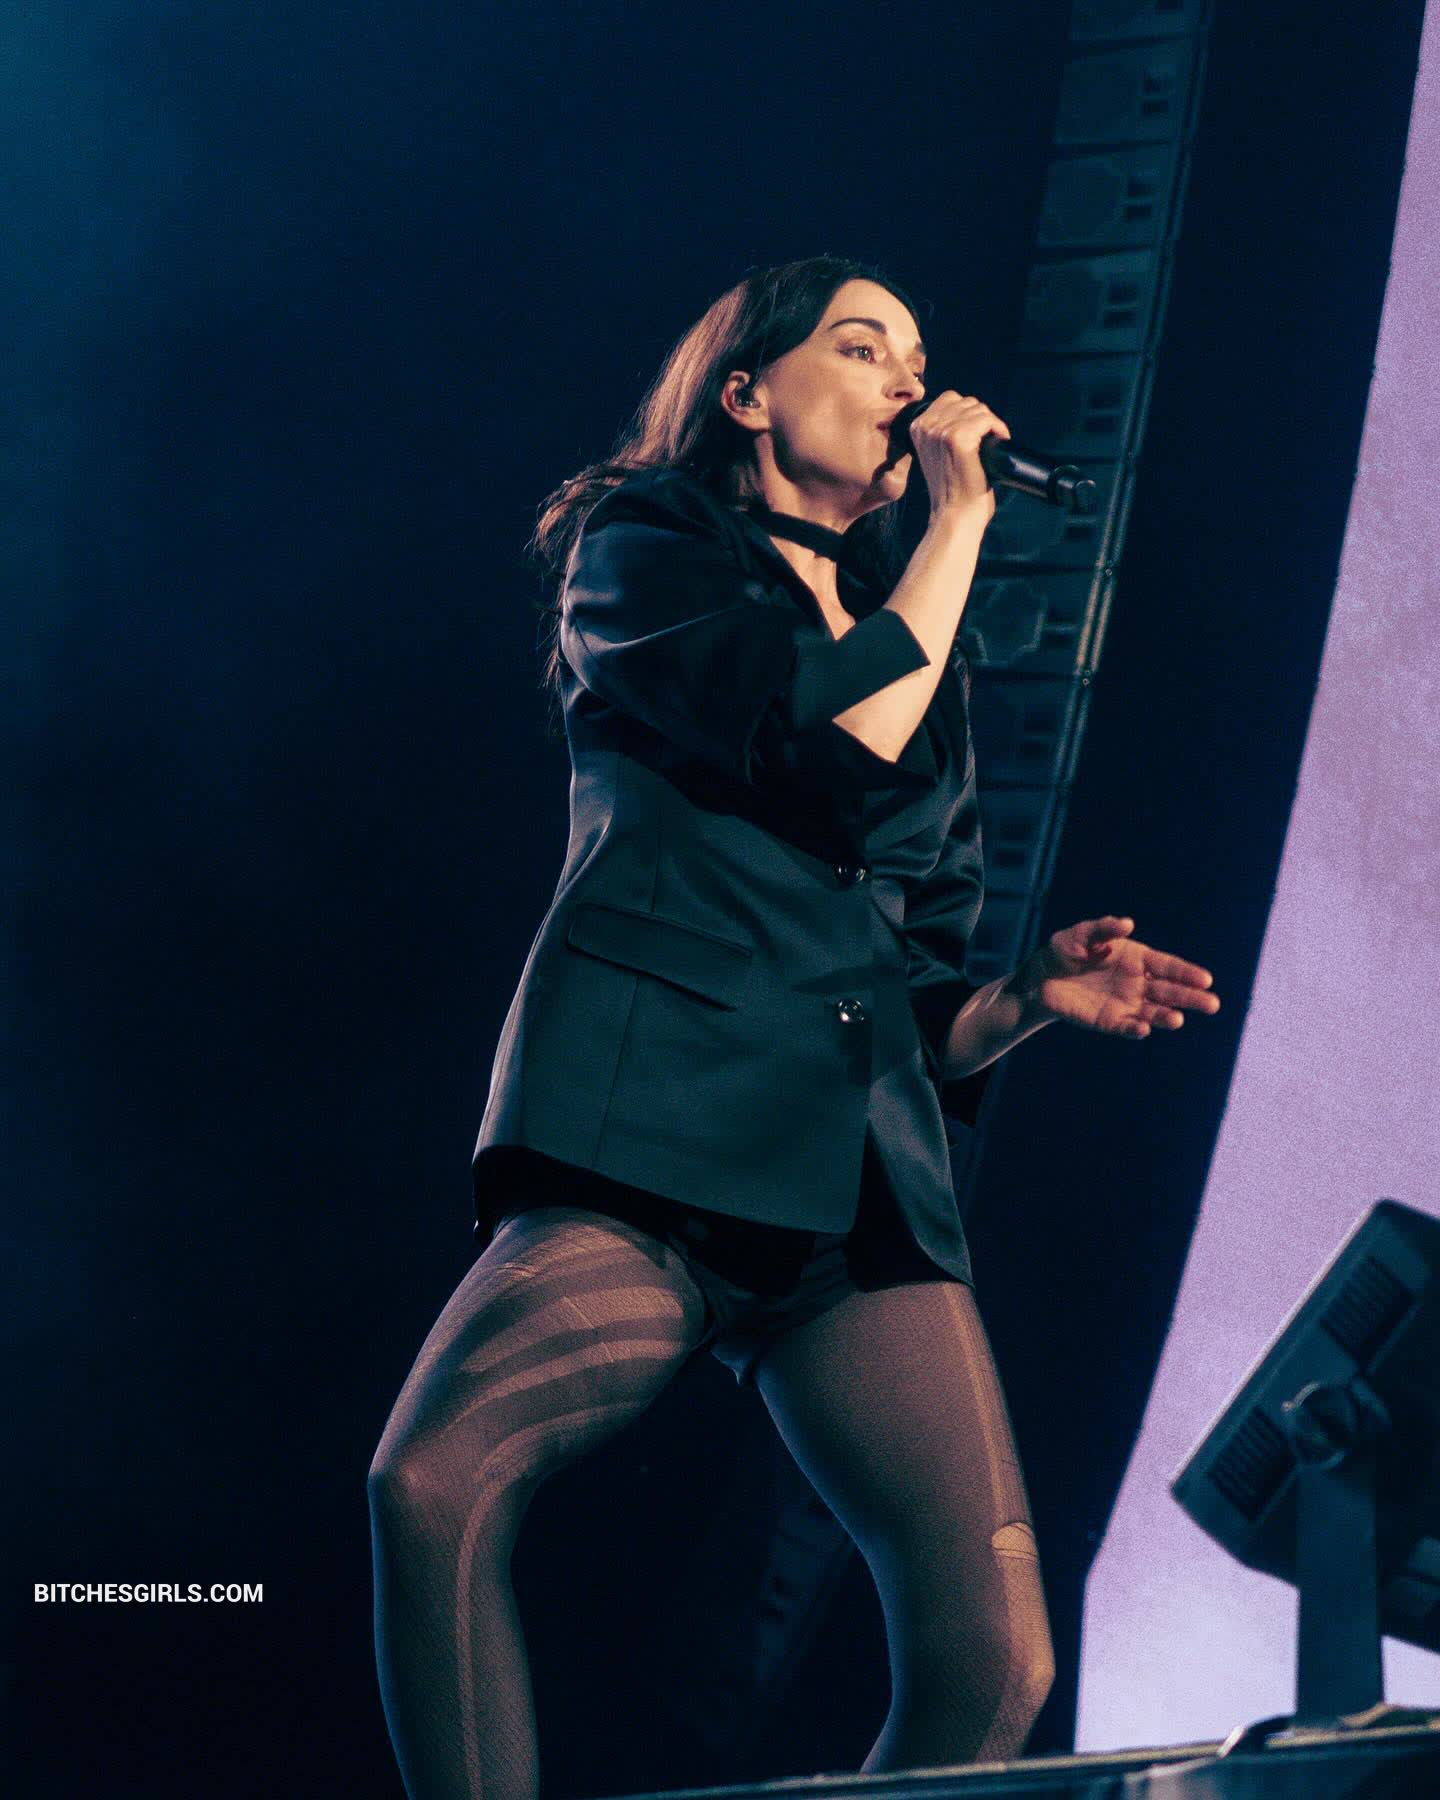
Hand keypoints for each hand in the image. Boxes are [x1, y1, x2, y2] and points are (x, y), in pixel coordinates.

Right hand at [907, 391, 1010, 522]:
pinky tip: (998, 443)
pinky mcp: (957, 438)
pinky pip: (987, 419)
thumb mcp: (939, 454)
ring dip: (990, 425)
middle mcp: (926, 426)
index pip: (949, 398)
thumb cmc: (953, 489)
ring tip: (991, 444)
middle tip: (986, 441)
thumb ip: (944, 431)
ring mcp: (941, 431)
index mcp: (917, 427)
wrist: (955, 515)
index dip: (968, 413)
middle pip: (966, 402)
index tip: (977, 433)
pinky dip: (998, 429)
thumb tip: (970, 410)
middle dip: (981, 419)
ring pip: (978, 409)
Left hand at [1023, 915, 1219, 1040]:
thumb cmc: (1064, 951)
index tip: (1206, 979)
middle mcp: (1137, 983)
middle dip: (1190, 997)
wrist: (1040, 978)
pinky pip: (1126, 1027)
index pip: (1167, 966)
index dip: (1186, 972)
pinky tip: (1143, 1029)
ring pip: (1153, 1012)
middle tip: (1212, 1004)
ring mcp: (1126, 1003)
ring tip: (1177, 1020)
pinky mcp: (1109, 1021)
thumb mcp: (1081, 935)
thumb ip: (1103, 929)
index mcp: (1137, 958)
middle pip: (1169, 991)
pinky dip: (1134, 1029)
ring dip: (1166, 1016)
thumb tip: (1127, 923)